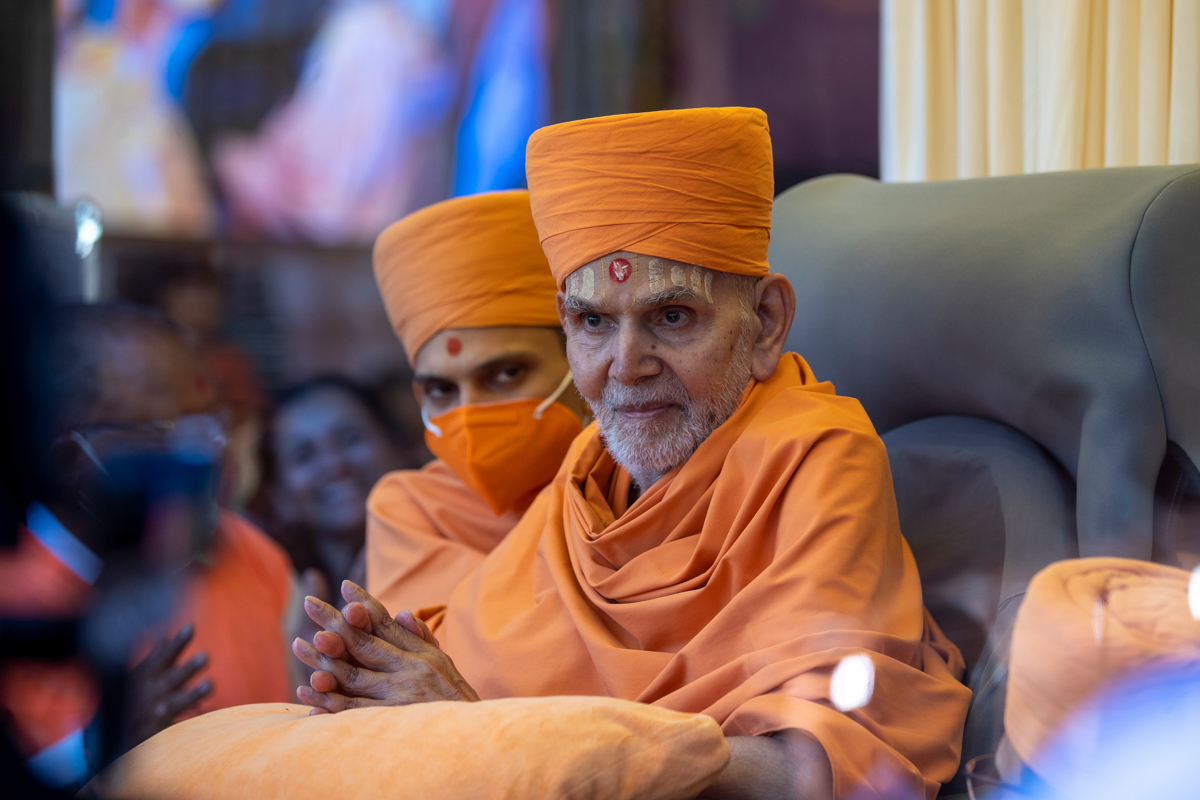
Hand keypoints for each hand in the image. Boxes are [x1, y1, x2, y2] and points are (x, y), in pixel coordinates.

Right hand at [127, 623, 211, 746]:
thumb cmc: (134, 699)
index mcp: (146, 677)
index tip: (191, 627)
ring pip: (175, 704)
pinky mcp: (157, 735)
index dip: (176, 643)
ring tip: (209, 685)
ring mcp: (154, 715)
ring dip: (192, 695)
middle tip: (205, 656)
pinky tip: (210, 712)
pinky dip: (195, 722)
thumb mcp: (139, 677)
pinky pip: (178, 729)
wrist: (114, 739)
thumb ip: (156, 657)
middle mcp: (150, 694)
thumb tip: (164, 634)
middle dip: (187, 669)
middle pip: (171, 679)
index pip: (163, 657)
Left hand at [290, 581, 477, 712]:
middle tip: (310, 603)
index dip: (365, 603)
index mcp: (422, 654)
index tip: (344, 585)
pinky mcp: (391, 721)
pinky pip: (353, 709)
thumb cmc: (457, 701)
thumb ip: (423, 639)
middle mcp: (410, 669)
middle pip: (364, 641)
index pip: (388, 623)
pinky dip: (328, 699)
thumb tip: (403, 612)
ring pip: (353, 673)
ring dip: (323, 658)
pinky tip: (308, 688)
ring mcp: (400, 695)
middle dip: (333, 621)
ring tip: (299, 643)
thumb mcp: (446, 665)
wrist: (473, 738)